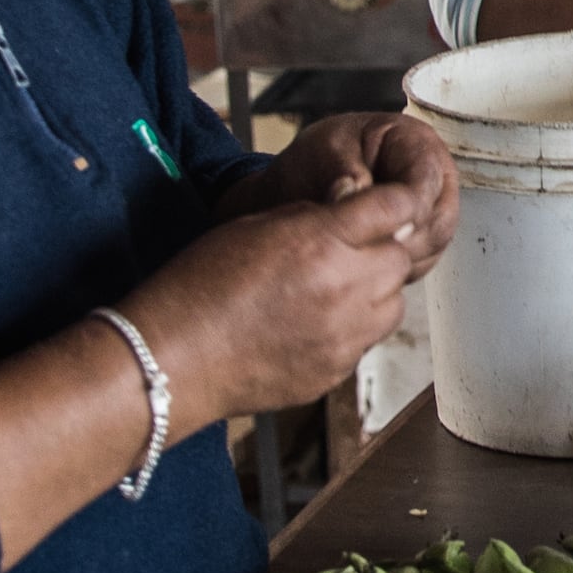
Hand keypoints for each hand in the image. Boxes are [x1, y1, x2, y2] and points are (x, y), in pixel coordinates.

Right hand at [135, 115, 455, 420]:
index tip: (398, 202)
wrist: (173, 359)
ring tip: (336, 290)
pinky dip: (352, 330)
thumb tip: (347, 214)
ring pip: (393, 305)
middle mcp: (344, 288)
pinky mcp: (335, 371)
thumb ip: (312, 218)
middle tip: (351, 252)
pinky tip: (314, 324)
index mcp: (322, 242)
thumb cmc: (198, 287)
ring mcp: (344, 336)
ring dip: (375, 292)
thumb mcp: (256, 225)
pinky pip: (365, 342)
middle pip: (400, 259)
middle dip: (383, 250)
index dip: (399, 200)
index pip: (394, 207)